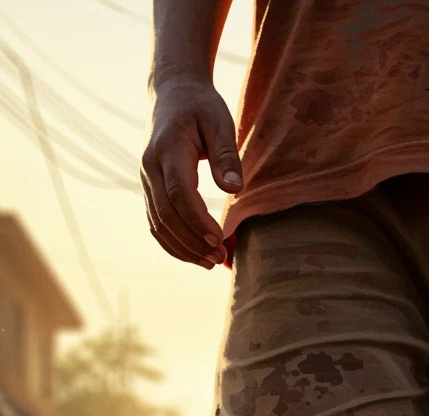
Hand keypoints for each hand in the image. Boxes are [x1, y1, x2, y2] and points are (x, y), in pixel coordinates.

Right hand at [141, 76, 243, 267]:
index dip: (197, 221)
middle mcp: (150, 167)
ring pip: (158, 224)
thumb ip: (226, 155)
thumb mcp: (219, 122)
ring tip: (210, 263)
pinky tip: (194, 255)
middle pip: (166, 215)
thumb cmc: (201, 106)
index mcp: (168, 150)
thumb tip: (234, 189)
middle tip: (220, 258)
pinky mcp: (149, 188)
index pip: (179, 194)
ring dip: (183, 248)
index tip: (219, 239)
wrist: (172, 92)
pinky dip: (173, 243)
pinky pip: (156, 222)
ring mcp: (146, 179)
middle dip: (192, 241)